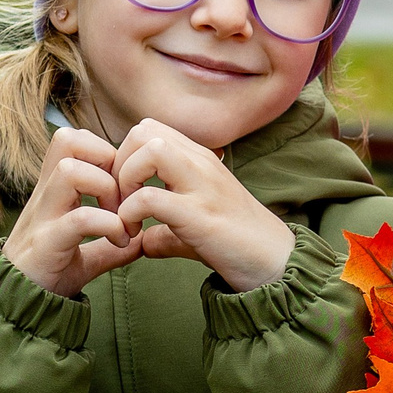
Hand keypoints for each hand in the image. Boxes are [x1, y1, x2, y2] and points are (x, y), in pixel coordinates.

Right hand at [3, 127, 143, 297]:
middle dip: (107, 159)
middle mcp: (45, 196)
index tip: (124, 183)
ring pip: (71, 171)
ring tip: (122, 218)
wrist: (15, 306)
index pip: (73, 139)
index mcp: (54, 191)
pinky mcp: (46, 243)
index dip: (104, 150)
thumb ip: (111, 243)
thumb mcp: (85, 253)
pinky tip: (121, 242)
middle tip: (125, 195)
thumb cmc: (48, 272)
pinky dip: (109, 225)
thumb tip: (143, 240)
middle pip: (68, 140)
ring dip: (107, 189)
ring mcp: (42, 217)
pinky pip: (80, 218)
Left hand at [110, 118, 295, 291]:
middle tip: (118, 203)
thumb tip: (141, 242)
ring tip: (125, 215)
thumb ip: (165, 230)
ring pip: (148, 150)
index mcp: (200, 160)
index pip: (148, 130)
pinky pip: (148, 198)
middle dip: (117, 166)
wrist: (274, 262)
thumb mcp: (195, 227)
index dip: (123, 158)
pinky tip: (133, 236)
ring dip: (124, 183)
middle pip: (142, 132)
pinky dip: (128, 216)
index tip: (122, 194)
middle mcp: (202, 163)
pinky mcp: (200, 214)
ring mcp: (203, 185)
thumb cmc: (236, 244)